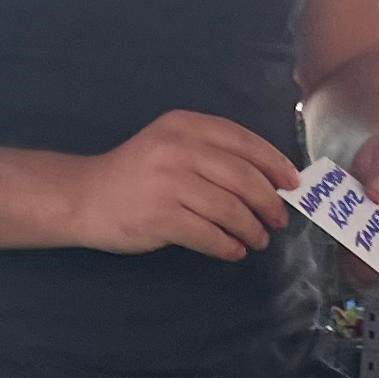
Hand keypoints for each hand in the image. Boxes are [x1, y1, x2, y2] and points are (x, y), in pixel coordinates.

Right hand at [69, 110, 302, 259]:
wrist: (85, 197)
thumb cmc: (136, 175)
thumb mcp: (171, 146)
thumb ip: (211, 153)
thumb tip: (267, 179)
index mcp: (185, 126)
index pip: (243, 141)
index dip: (274, 164)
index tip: (293, 184)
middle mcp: (178, 149)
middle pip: (243, 178)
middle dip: (269, 202)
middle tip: (278, 219)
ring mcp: (169, 184)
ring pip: (230, 209)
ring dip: (252, 229)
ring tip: (258, 239)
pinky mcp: (161, 218)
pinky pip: (209, 235)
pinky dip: (229, 246)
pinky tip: (235, 251)